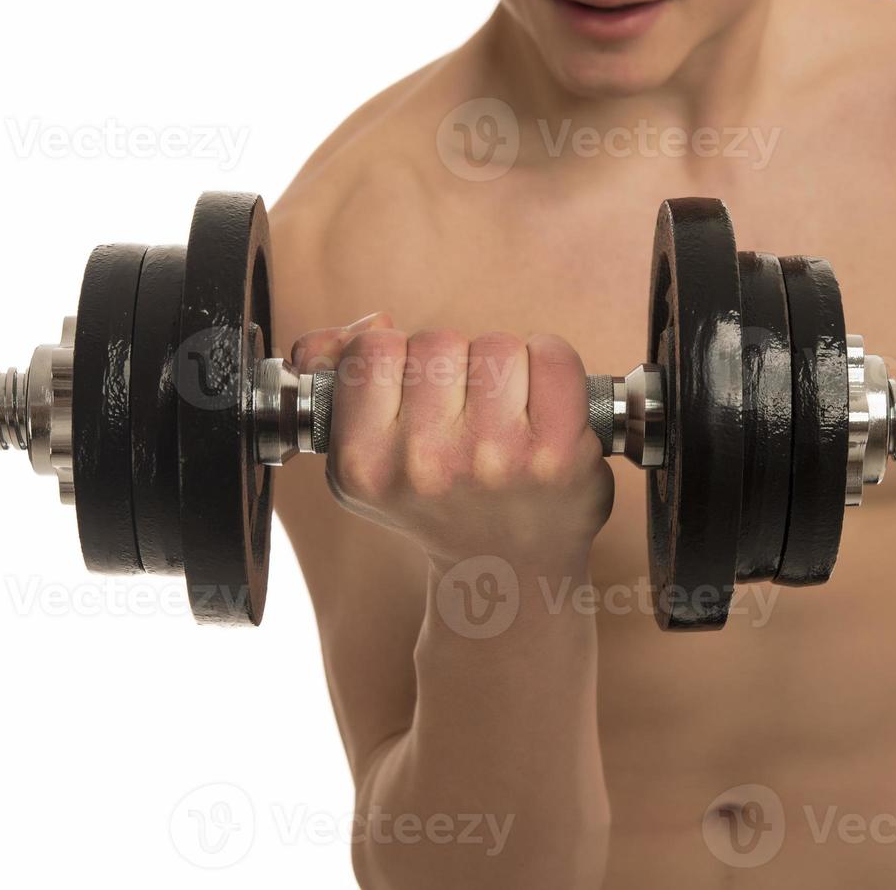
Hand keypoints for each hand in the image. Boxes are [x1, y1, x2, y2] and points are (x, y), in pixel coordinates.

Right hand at [290, 315, 614, 568]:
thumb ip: (338, 373)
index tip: (412, 393)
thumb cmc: (435, 501)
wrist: (503, 572)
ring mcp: (494, 458)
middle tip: (459, 412)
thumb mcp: (363, 455)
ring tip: (500, 413)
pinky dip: (549, 364)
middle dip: (452, 366)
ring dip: (501, 367)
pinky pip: (551, 354)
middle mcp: (425, 464)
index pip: (374, 349)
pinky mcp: (557, 453)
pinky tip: (541, 404)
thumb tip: (370, 322)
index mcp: (363, 463)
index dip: (398, 359)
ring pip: (494, 344)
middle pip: (437, 342)